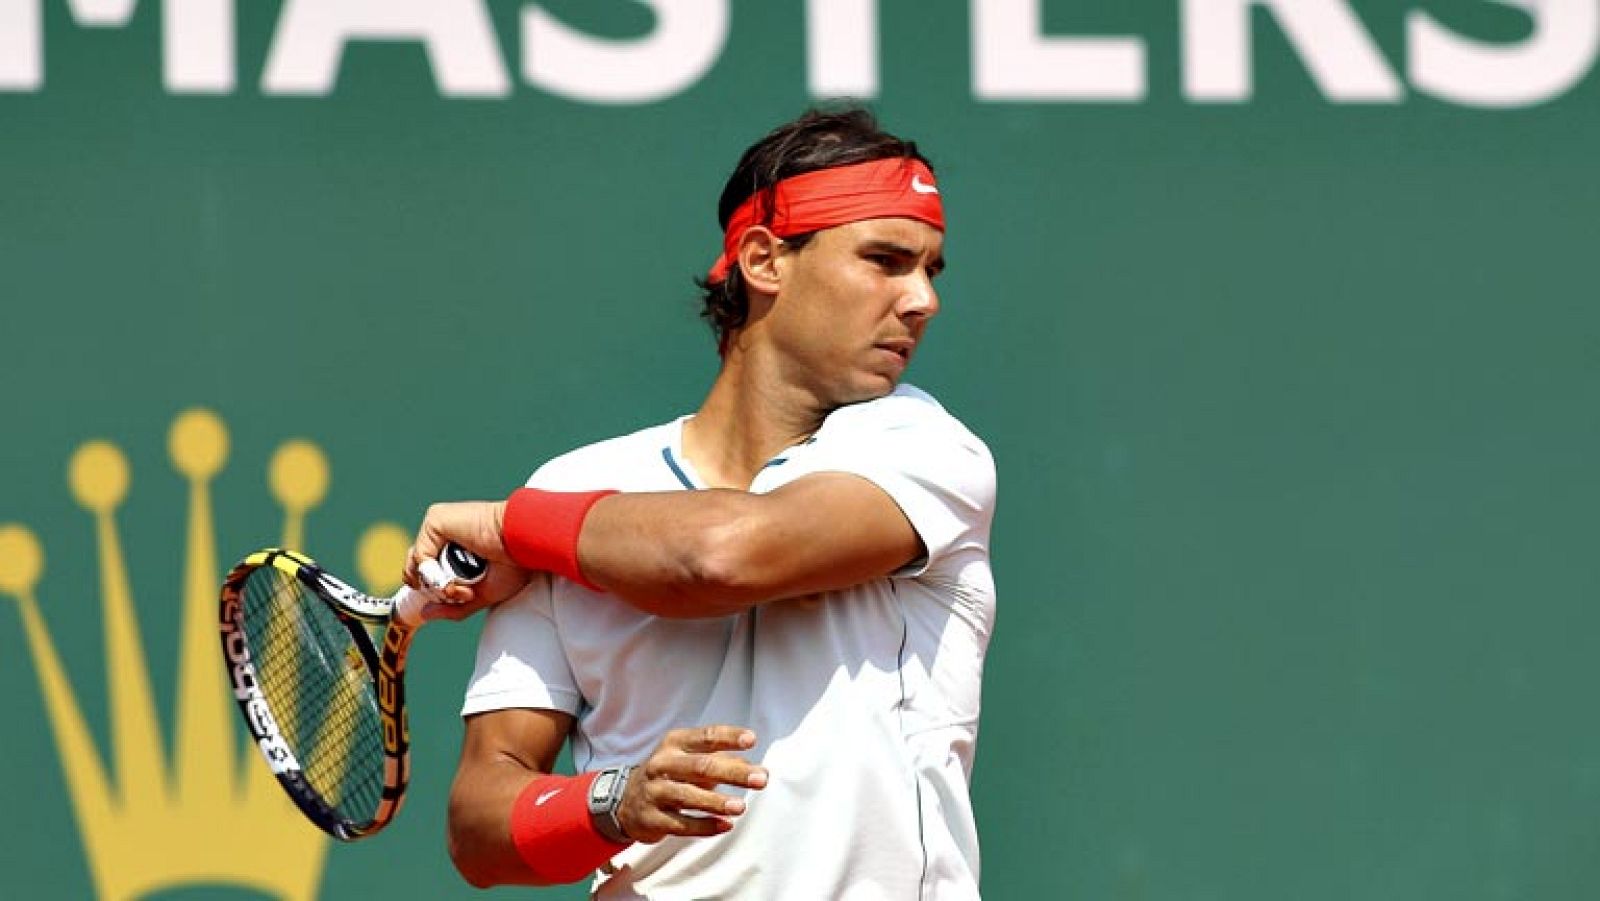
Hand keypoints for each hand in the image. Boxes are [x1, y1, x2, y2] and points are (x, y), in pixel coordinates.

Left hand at [404, 500, 531, 616]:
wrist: (523, 544)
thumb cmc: (514, 563)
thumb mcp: (483, 593)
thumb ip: (454, 605)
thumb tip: (426, 613)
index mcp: (457, 545)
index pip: (428, 570)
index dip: (437, 589)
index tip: (459, 595)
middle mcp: (445, 533)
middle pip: (418, 569)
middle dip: (437, 590)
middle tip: (464, 592)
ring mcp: (439, 525)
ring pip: (417, 565)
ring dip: (438, 585)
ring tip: (463, 585)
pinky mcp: (436, 520)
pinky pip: (419, 556)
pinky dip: (433, 573)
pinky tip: (454, 575)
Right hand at [617, 726, 767, 843]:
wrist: (627, 802)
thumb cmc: (670, 775)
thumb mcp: (691, 760)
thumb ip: (723, 762)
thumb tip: (756, 770)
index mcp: (674, 743)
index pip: (706, 736)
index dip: (729, 737)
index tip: (752, 740)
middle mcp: (662, 764)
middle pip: (701, 767)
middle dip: (733, 773)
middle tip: (761, 779)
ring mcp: (654, 791)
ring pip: (688, 796)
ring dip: (717, 802)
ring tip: (741, 807)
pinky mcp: (652, 818)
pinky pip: (681, 824)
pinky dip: (705, 826)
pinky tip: (725, 826)